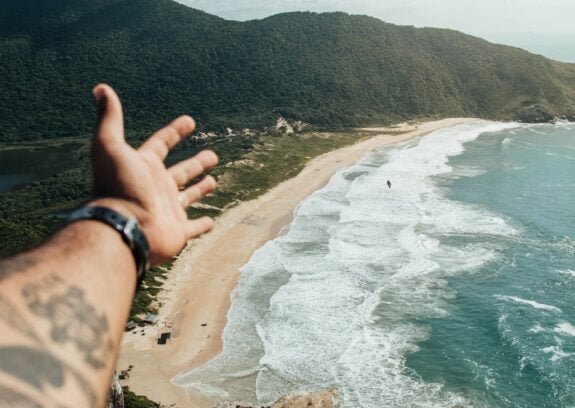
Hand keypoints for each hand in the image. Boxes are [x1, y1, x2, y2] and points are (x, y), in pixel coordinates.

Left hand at [90, 84, 217, 264]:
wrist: (124, 227)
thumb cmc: (118, 187)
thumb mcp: (109, 145)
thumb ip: (109, 118)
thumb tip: (100, 87)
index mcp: (144, 167)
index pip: (161, 144)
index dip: (174, 132)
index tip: (190, 121)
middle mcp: (156, 187)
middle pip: (180, 171)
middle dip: (196, 163)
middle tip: (213, 155)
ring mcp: (168, 210)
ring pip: (188, 197)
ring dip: (200, 189)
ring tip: (214, 181)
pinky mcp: (178, 231)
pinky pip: (193, 228)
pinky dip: (202, 225)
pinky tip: (211, 222)